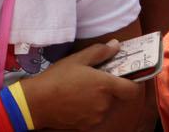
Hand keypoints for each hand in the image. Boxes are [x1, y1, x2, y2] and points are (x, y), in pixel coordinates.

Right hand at [24, 40, 142, 130]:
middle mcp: (104, 104)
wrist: (36, 103)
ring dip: (99, 99)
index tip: (126, 76)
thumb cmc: (57, 78)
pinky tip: (76, 100)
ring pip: (105, 106)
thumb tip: (116, 46)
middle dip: (109, 87)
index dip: (132, 82)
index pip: (132, 89)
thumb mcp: (78, 59)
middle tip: (95, 78)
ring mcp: (95, 117)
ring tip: (82, 89)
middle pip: (116, 96)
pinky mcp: (86, 126)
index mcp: (105, 86)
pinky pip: (94, 116)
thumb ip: (100, 52)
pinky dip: (90, 109)